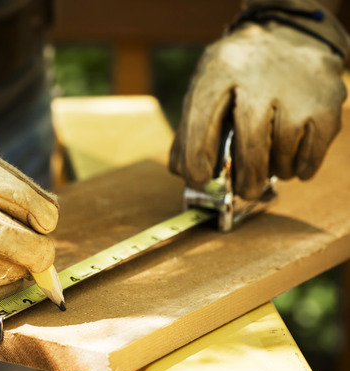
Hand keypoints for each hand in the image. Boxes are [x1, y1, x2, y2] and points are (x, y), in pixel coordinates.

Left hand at [170, 21, 346, 199]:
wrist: (289, 37)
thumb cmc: (238, 75)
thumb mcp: (207, 88)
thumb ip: (190, 130)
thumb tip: (184, 174)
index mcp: (221, 69)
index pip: (203, 117)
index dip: (196, 154)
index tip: (198, 178)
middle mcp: (260, 74)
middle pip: (252, 138)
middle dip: (246, 175)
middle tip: (245, 190)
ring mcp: (298, 86)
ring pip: (284, 147)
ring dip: (275, 168)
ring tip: (269, 165)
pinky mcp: (328, 99)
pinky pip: (313, 149)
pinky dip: (302, 165)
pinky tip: (293, 164)